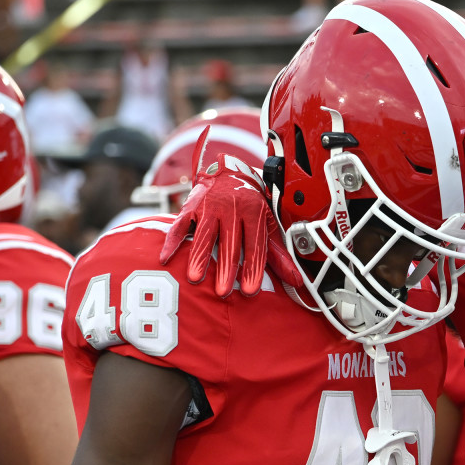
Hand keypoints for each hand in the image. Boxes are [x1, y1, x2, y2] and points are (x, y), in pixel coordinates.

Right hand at [159, 130, 303, 296]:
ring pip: (204, 235)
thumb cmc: (252, 205)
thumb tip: (297, 281)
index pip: (254, 245)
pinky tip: (166, 258)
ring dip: (199, 257)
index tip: (249, 290)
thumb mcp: (268, 225)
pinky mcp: (190, 206)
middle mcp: (232, 208)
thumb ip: (278, 254)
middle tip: (223, 292)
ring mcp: (209, 206)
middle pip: (229, 243)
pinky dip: (171, 241)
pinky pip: (179, 225)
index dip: (252, 268)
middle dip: (227, 268)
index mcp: (254, 213)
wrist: (231, 172)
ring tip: (196, 278)